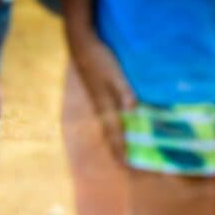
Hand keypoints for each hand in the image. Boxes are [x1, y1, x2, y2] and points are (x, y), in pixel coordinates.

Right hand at [70, 38, 134, 160]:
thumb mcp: (115, 72)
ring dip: (120, 144)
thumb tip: (132, 107)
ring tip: (129, 157)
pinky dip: (118, 130)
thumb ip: (123, 89)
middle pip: (112, 138)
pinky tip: (124, 131)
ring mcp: (100, 104)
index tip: (129, 169)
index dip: (122, 153)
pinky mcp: (100, 97)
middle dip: (122, 154)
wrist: (81, 44)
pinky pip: (111, 120)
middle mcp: (101, 109)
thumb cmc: (99, 57)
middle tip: (132, 170)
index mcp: (105, 107)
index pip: (115, 136)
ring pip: (111, 130)